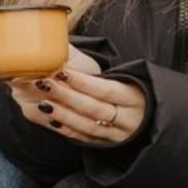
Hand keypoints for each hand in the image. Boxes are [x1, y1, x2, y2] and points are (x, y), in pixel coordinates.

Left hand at [7, 47, 146, 144]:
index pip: (106, 90)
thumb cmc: (128, 90)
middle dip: (67, 97)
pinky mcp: (104, 145)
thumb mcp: (123, 77)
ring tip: (43, 103)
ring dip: (63, 114)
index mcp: (133, 97)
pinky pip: (83, 138)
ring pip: (87, 126)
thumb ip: (97, 69)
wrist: (143, 117)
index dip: (82, 82)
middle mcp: (128, 119)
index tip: (61, 72)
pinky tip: (50, 119)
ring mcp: (116, 135)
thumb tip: (63, 43)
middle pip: (94, 108)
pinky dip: (66, 129)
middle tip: (44, 84)